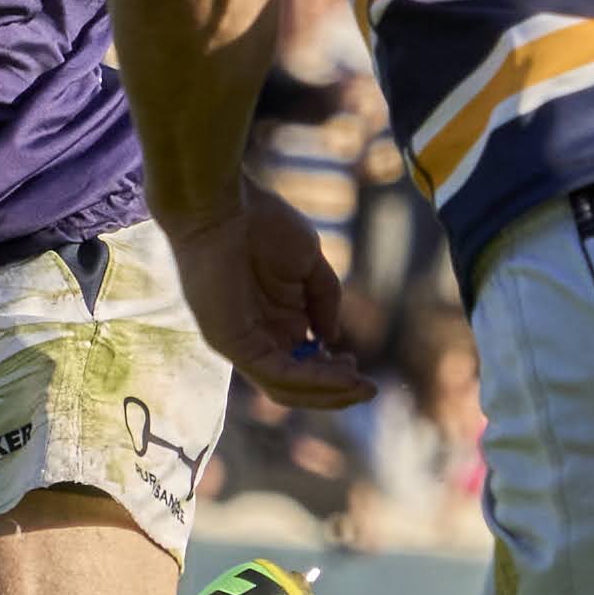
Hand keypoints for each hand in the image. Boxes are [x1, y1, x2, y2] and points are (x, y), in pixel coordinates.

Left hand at [166, 188, 371, 407]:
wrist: (225, 203)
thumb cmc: (263, 223)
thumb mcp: (309, 265)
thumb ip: (324, 300)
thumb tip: (331, 339)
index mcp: (273, 320)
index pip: (301, 364)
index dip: (331, 372)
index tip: (357, 363)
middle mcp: (256, 336)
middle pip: (294, 384)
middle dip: (334, 391)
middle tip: (368, 388)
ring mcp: (240, 342)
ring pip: (284, 386)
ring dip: (326, 391)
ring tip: (360, 386)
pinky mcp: (229, 341)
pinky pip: (273, 372)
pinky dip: (308, 378)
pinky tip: (339, 374)